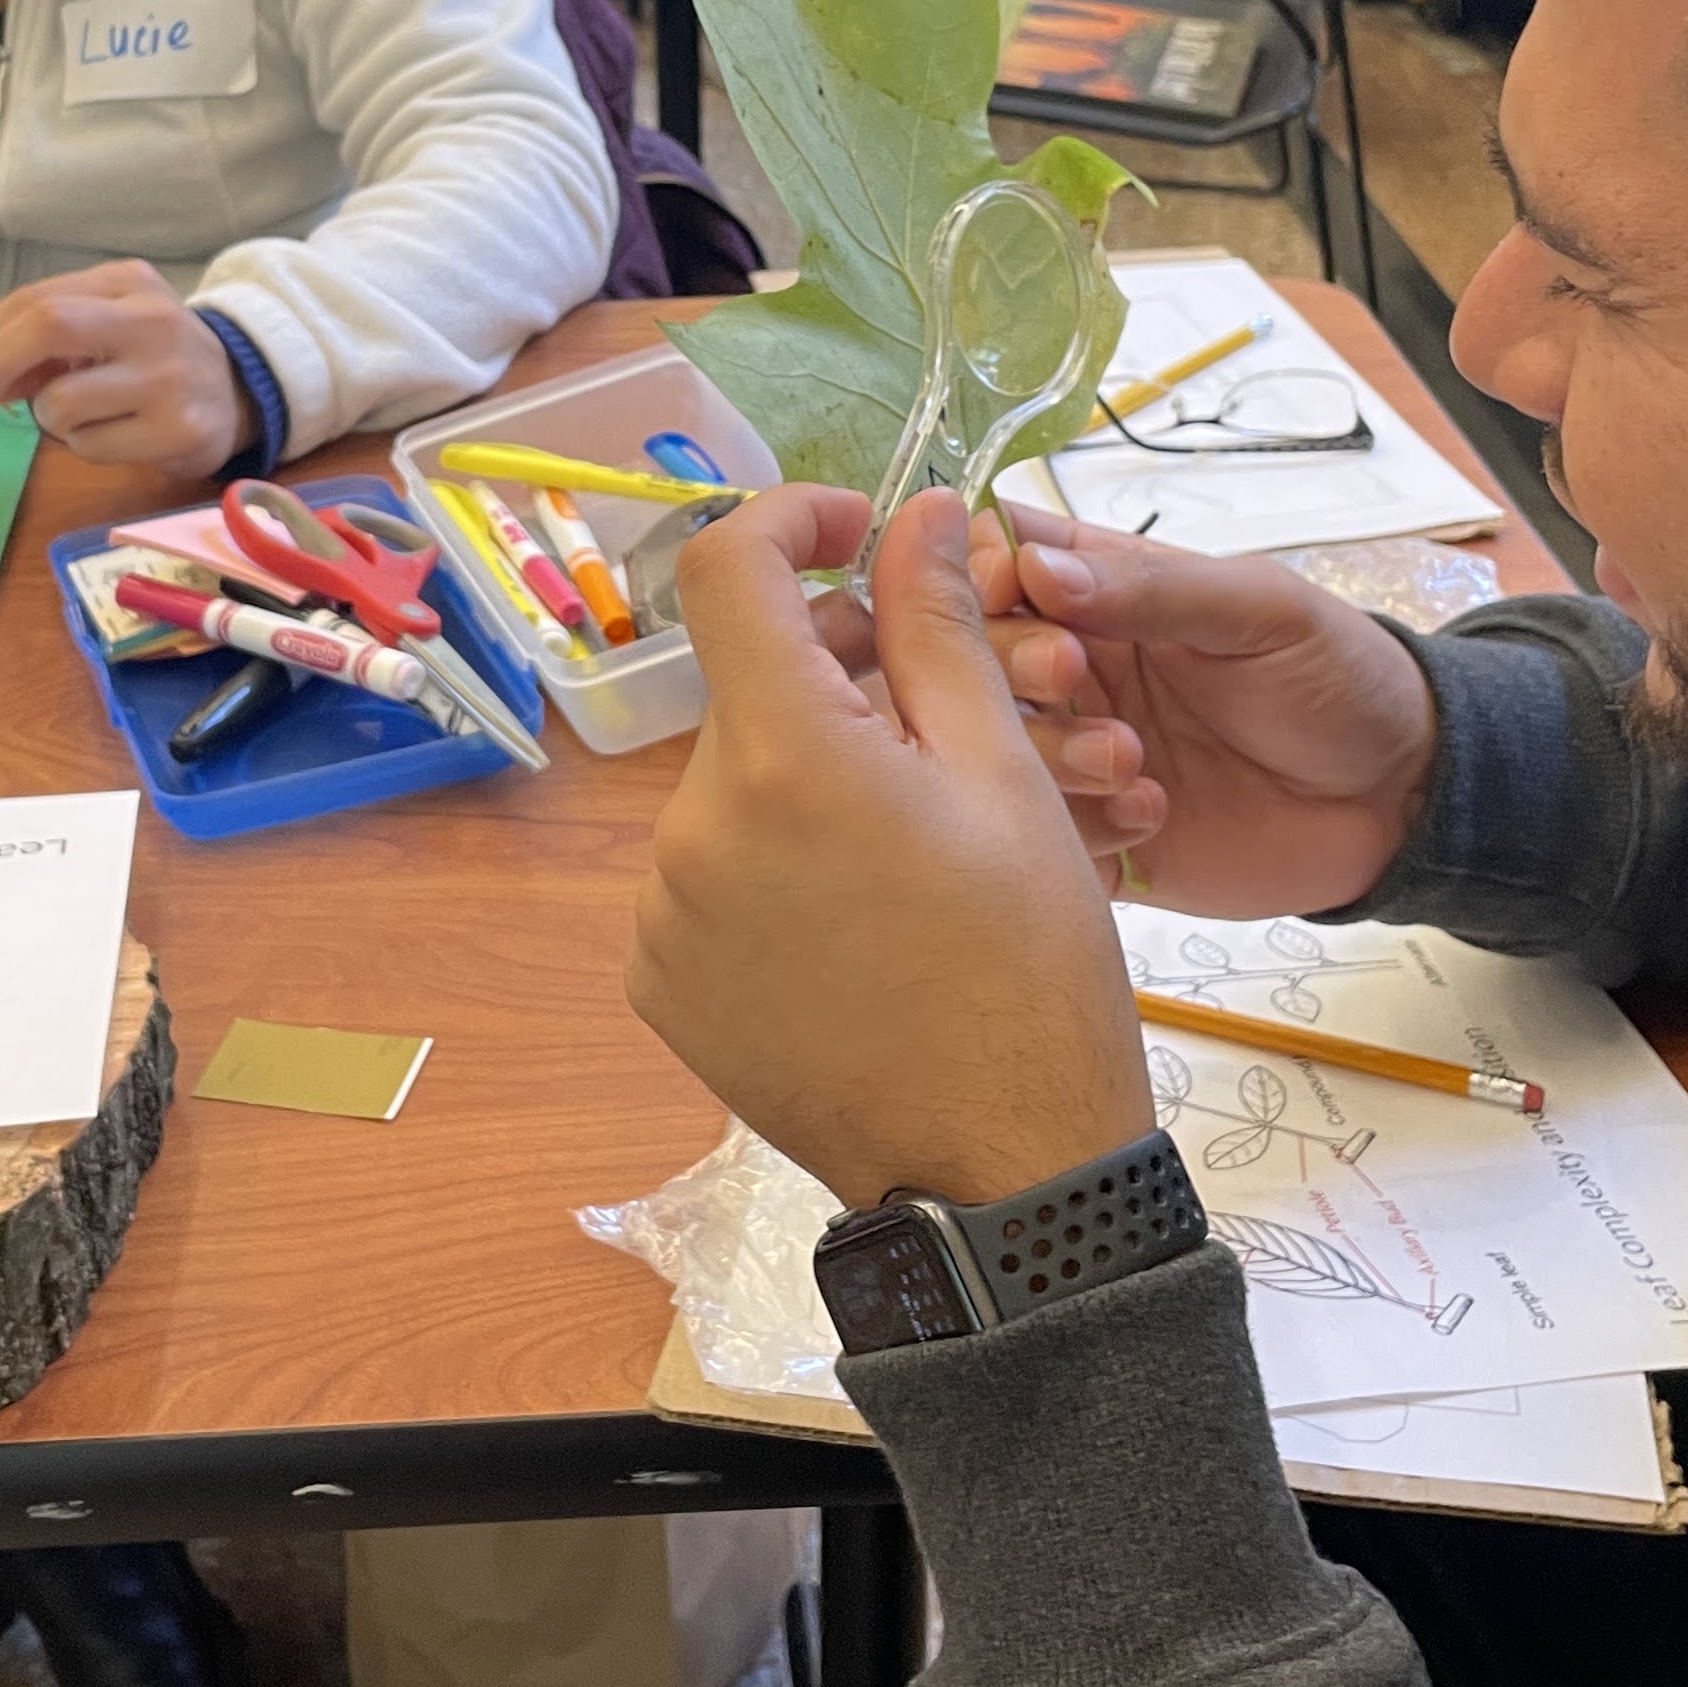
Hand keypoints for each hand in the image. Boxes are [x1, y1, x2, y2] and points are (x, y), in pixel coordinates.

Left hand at [0, 260, 244, 479]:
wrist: (240, 392)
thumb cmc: (152, 356)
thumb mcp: (108, 322)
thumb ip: (44, 334)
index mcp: (128, 282)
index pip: (35, 299)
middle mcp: (151, 320)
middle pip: (47, 326)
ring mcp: (167, 377)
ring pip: (60, 403)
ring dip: (49, 419)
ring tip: (85, 414)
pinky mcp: (177, 430)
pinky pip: (90, 445)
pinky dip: (85, 445)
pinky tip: (118, 433)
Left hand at [630, 485, 1158, 1211]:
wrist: (1001, 1177)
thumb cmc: (1029, 972)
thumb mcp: (1004, 776)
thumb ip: (939, 627)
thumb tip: (918, 509)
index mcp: (782, 758)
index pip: (724, 568)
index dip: (788, 521)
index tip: (856, 533)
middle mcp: (691, 826)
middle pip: (747, 690)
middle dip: (833, 675)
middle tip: (940, 714)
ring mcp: (662, 913)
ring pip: (732, 786)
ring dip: (807, 776)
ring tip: (912, 841)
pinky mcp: (658, 982)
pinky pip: (706, 877)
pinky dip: (771, 864)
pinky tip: (860, 917)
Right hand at [964, 498, 1439, 920]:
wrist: (1401, 798)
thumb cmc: (1339, 678)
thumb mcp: (1260, 610)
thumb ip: (1155, 590)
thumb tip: (1038, 569)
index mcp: (1101, 595)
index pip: (993, 564)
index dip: (978, 577)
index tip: (1012, 595)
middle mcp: (1071, 675)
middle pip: (965, 661)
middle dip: (1006, 667)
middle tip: (1073, 678)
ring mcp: (1075, 760)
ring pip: (988, 755)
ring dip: (1044, 756)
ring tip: (1130, 761)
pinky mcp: (1096, 841)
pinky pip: (1039, 841)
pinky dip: (1078, 832)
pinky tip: (1149, 818)